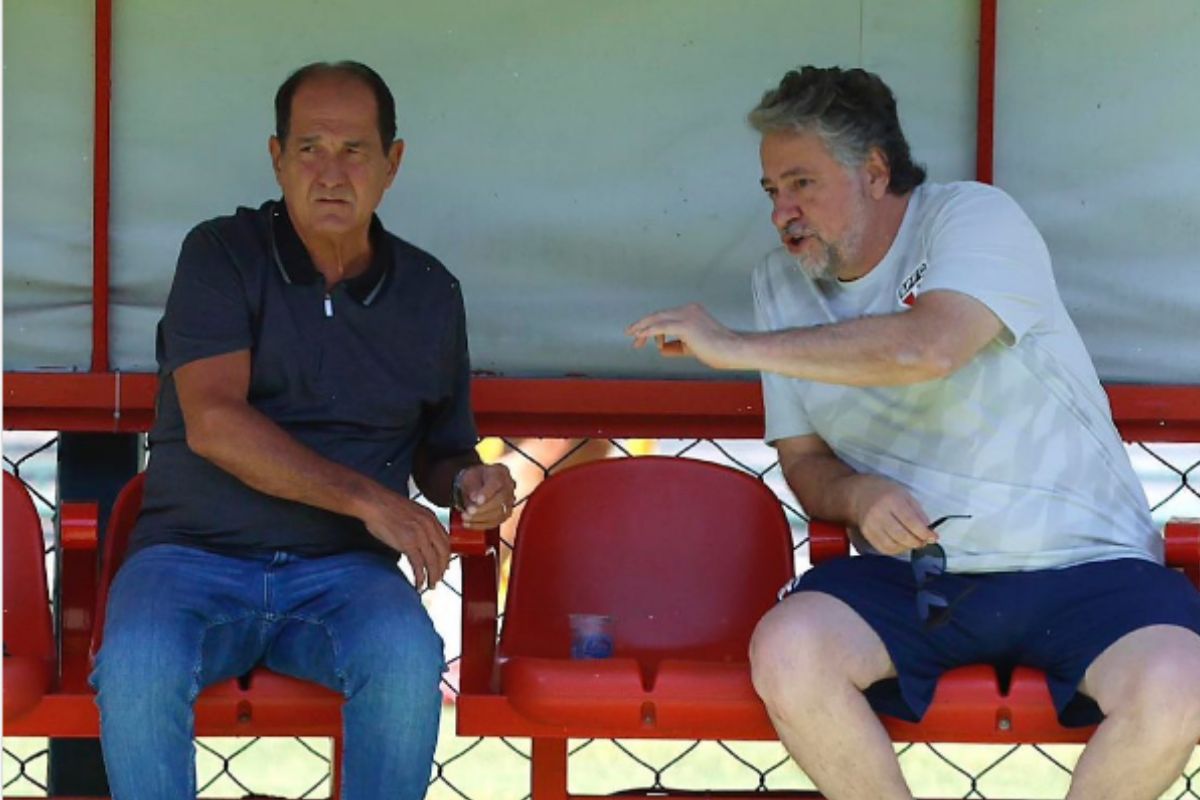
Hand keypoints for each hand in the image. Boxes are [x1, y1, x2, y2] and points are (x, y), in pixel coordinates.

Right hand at [359, 490, 450, 589]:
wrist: (374, 502)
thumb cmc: (387, 506)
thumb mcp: (412, 511)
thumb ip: (420, 524)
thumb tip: (420, 537)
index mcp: (431, 518)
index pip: (446, 541)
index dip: (446, 556)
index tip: (444, 565)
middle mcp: (429, 527)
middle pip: (443, 553)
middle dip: (442, 568)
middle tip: (438, 578)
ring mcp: (420, 535)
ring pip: (433, 561)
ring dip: (433, 576)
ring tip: (431, 585)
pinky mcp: (408, 544)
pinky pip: (418, 565)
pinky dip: (420, 577)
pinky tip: (419, 584)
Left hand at [458, 463, 516, 529]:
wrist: (478, 483)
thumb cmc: (475, 478)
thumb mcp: (470, 476)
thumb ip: (473, 485)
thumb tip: (474, 498)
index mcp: (500, 472)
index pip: (497, 482)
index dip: (487, 492)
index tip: (475, 500)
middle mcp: (509, 486)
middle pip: (501, 500)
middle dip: (483, 508)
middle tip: (468, 511)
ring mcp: (509, 501)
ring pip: (499, 513)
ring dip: (481, 518)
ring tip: (465, 518)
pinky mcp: (505, 514)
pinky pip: (495, 522)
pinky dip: (480, 525)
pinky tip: (468, 524)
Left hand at [625, 303, 746, 369]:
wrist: (732, 350)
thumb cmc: (716, 350)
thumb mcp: (691, 347)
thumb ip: (675, 346)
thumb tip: (660, 348)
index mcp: (691, 311)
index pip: (665, 316)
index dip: (651, 326)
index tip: (641, 337)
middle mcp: (688, 309)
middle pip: (659, 315)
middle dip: (643, 326)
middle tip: (630, 335)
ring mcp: (687, 315)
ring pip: (657, 319)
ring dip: (643, 329)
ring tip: (633, 338)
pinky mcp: (685, 325)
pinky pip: (661, 327)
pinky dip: (648, 332)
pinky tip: (639, 337)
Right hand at [847, 476, 936, 555]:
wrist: (859, 494)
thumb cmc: (885, 492)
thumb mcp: (905, 495)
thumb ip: (918, 512)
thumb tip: (928, 530)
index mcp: (891, 500)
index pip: (910, 521)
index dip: (924, 533)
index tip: (933, 537)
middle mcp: (879, 513)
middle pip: (901, 535)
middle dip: (917, 542)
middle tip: (924, 541)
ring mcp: (871, 525)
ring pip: (892, 545)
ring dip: (907, 547)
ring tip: (913, 542)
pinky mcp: (866, 534)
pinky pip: (883, 548)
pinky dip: (895, 550)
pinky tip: (901, 545)